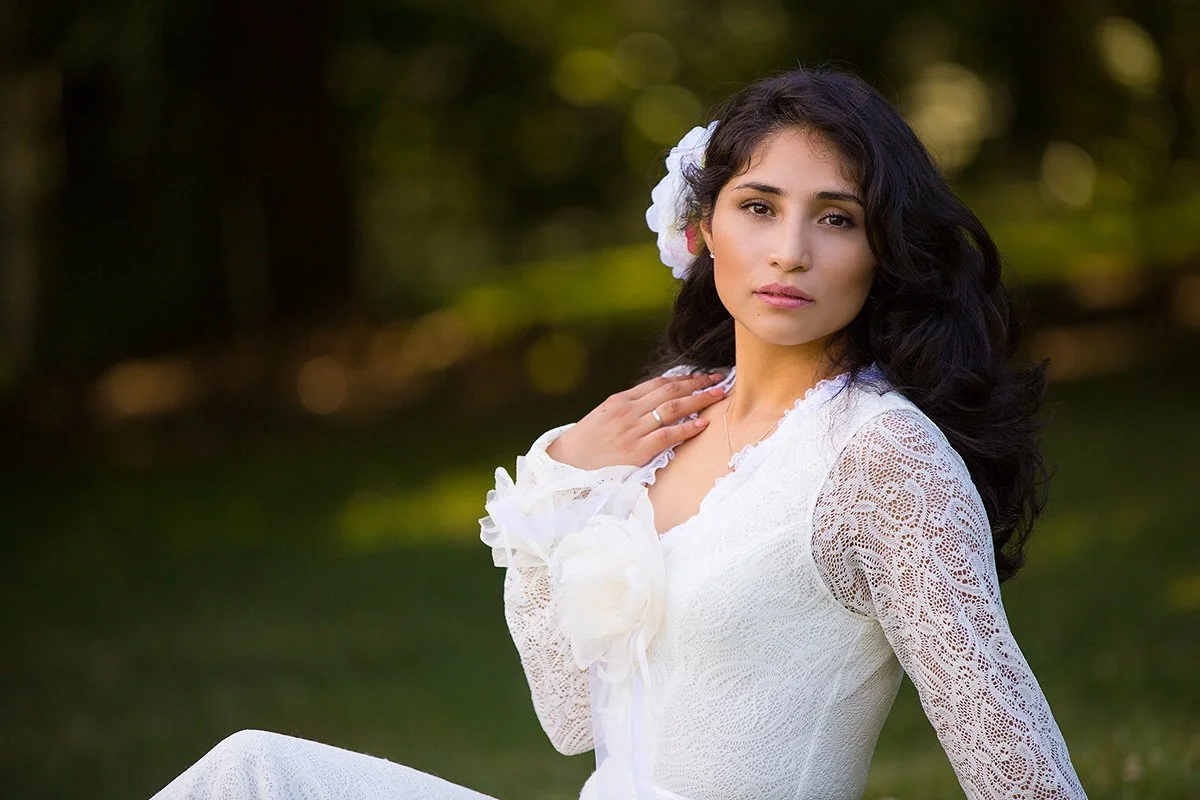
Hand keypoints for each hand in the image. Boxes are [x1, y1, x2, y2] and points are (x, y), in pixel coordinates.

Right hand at [546, 372, 728, 469]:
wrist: (567, 462)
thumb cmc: (589, 441)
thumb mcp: (606, 416)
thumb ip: (631, 407)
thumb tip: (657, 401)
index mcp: (621, 400)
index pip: (659, 383)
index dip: (684, 378)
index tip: (702, 375)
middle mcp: (629, 410)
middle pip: (670, 390)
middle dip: (697, 383)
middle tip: (720, 379)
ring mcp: (633, 430)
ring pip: (673, 408)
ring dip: (699, 399)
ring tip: (718, 394)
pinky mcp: (637, 450)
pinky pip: (667, 435)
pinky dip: (687, 428)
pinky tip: (703, 423)